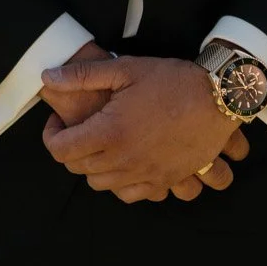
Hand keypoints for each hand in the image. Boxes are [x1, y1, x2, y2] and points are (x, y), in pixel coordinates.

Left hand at [40, 54, 250, 202]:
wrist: (218, 98)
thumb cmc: (171, 80)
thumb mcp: (125, 69)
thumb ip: (82, 76)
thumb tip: (48, 79)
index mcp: (109, 132)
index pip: (61, 150)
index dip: (51, 136)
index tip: (58, 122)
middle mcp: (124, 159)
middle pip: (79, 170)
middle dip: (72, 150)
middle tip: (80, 130)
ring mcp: (145, 174)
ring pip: (102, 185)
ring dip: (94, 168)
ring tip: (102, 145)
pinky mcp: (165, 181)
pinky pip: (132, 196)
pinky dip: (121, 184)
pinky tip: (126, 163)